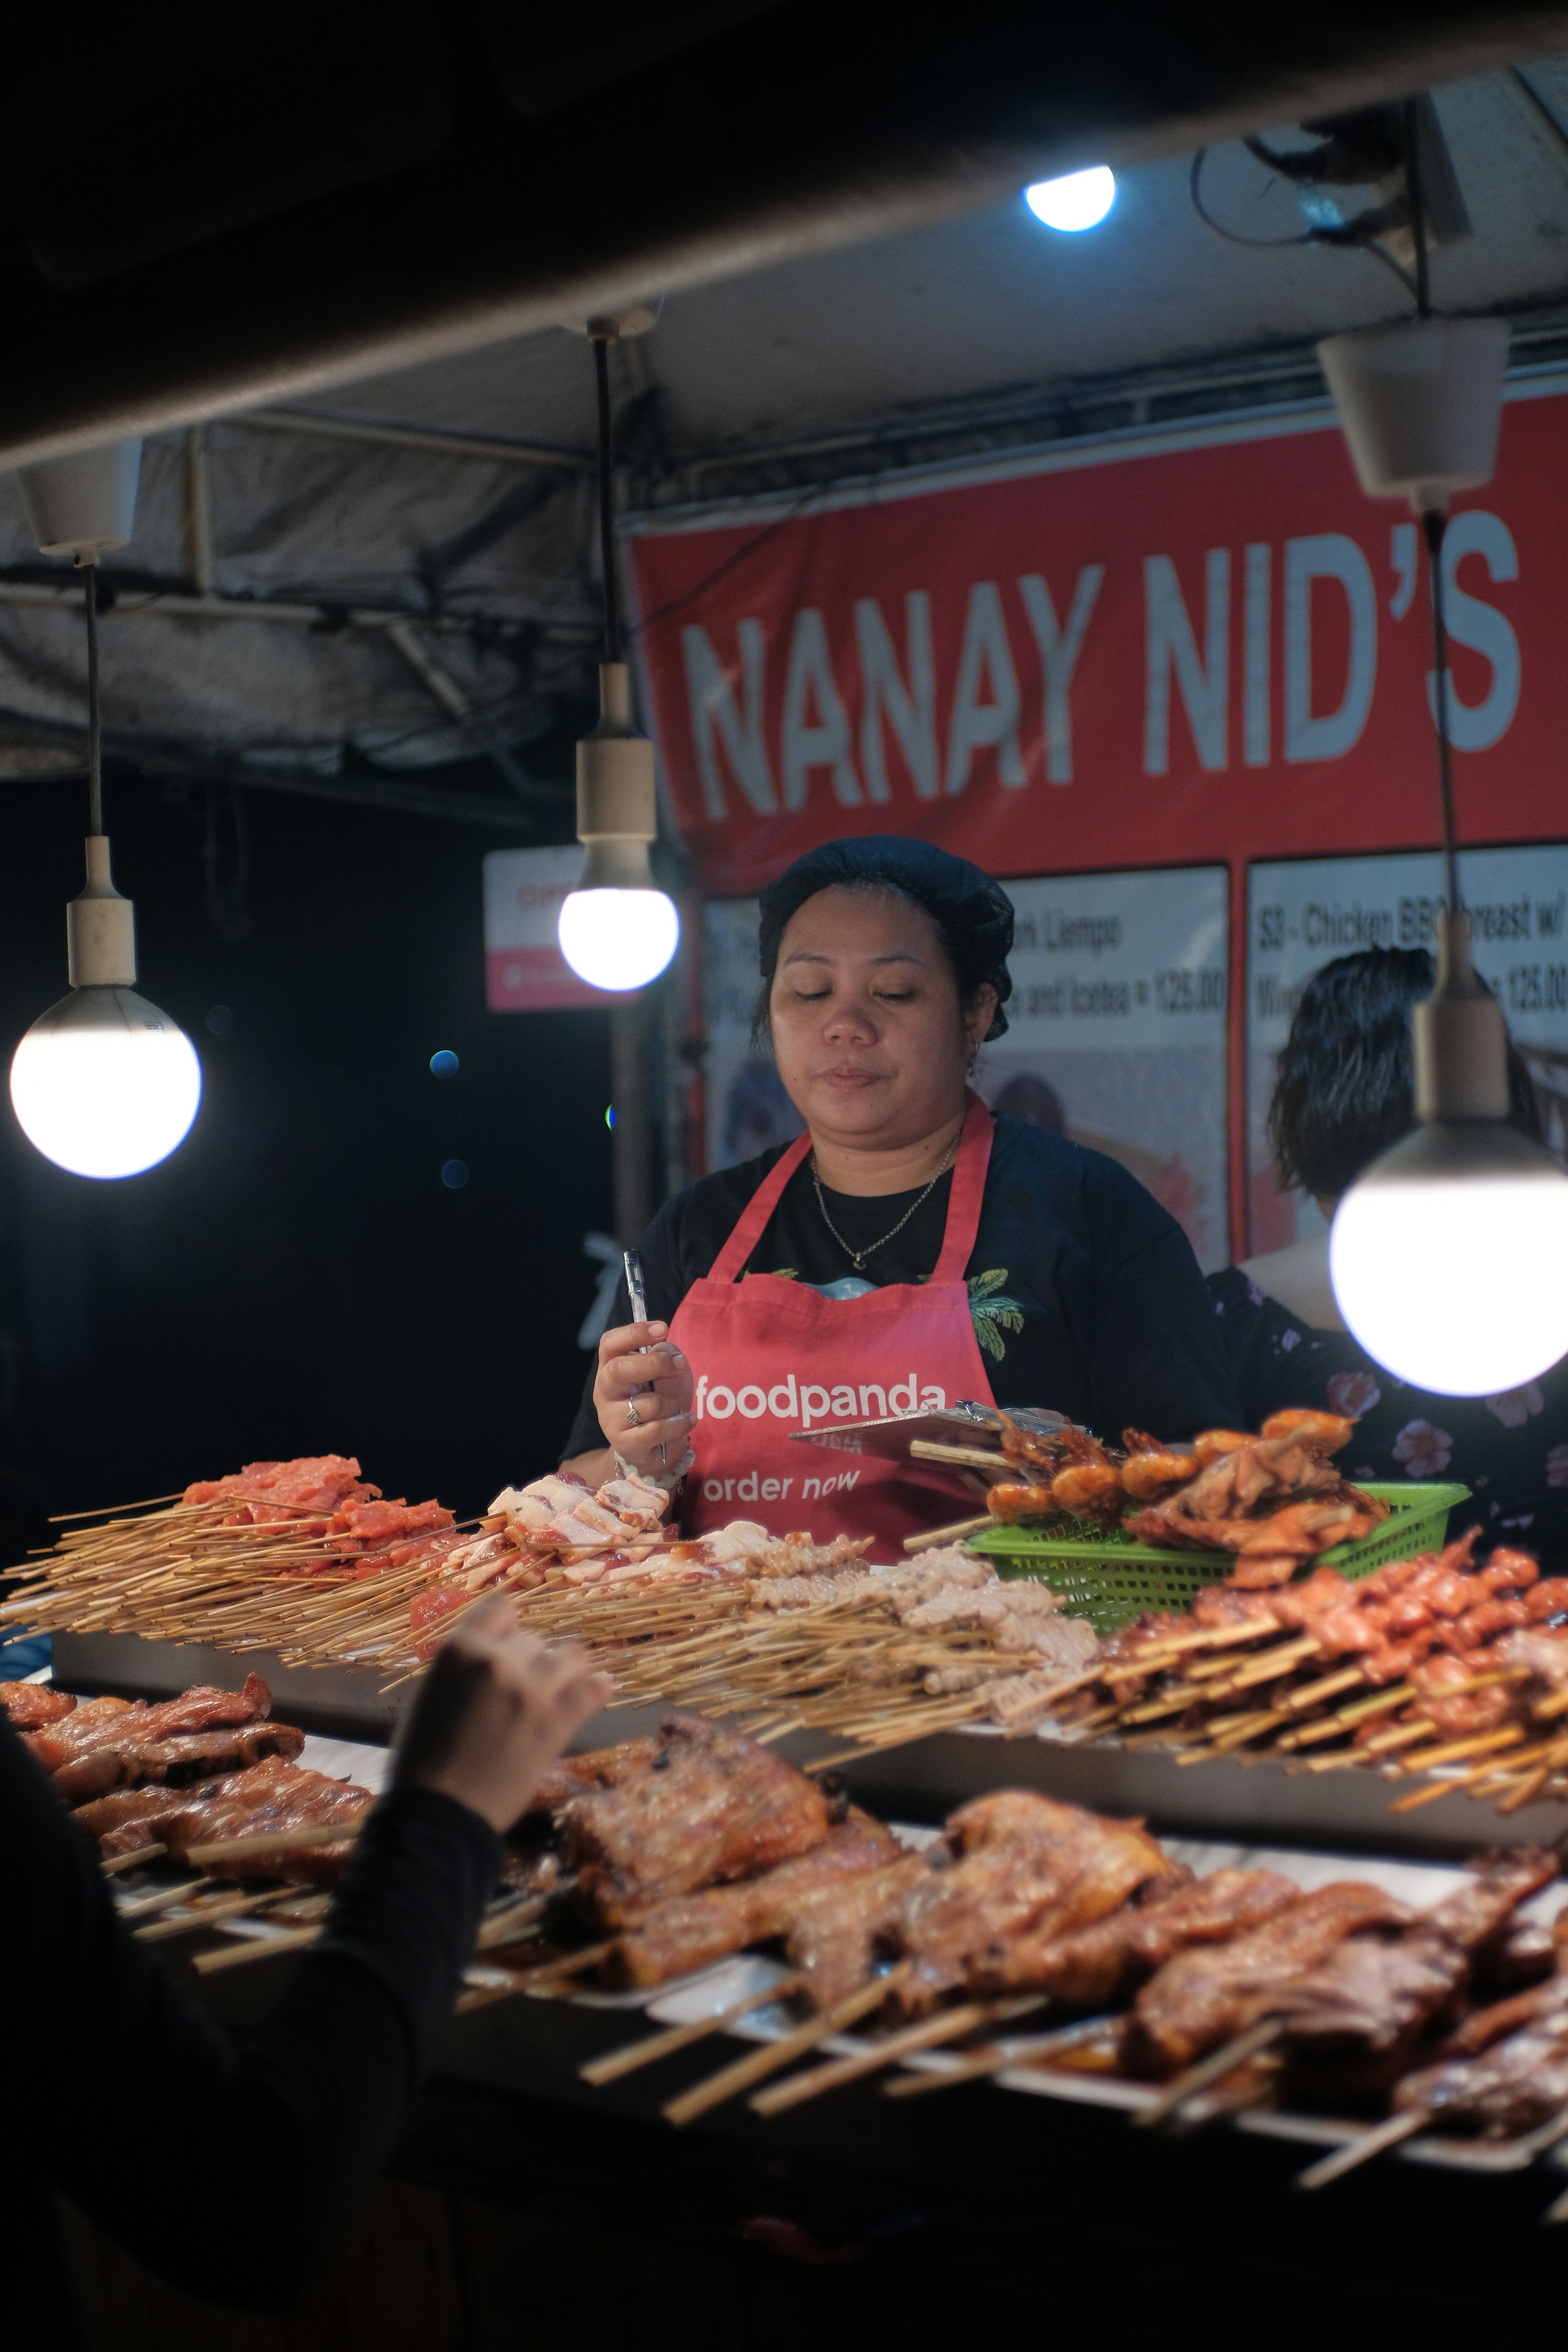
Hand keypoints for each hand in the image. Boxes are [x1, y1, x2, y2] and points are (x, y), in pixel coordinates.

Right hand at [395, 1596, 612, 1833]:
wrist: (439, 1814)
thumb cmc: (422, 1760)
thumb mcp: (432, 1695)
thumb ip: (466, 1668)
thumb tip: (495, 1655)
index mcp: (459, 1649)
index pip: (501, 1606)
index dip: (507, 1626)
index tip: (509, 1644)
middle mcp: (498, 1660)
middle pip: (534, 1639)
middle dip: (530, 1661)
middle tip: (524, 1690)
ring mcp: (532, 1689)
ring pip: (571, 1655)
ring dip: (565, 1671)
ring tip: (559, 1689)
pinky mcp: (557, 1720)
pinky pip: (594, 1689)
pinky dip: (597, 1689)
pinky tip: (596, 1692)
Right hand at [593, 1318, 694, 1477]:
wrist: (654, 1445)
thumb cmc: (659, 1400)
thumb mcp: (665, 1372)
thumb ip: (665, 1355)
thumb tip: (666, 1352)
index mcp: (611, 1367)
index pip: (610, 1343)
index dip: (634, 1332)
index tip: (663, 1329)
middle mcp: (605, 1392)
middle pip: (617, 1370)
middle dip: (654, 1364)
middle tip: (680, 1364)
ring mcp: (610, 1419)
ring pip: (644, 1405)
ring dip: (671, 1404)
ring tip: (679, 1409)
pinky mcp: (623, 1444)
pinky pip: (655, 1430)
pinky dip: (677, 1425)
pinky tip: (687, 1421)